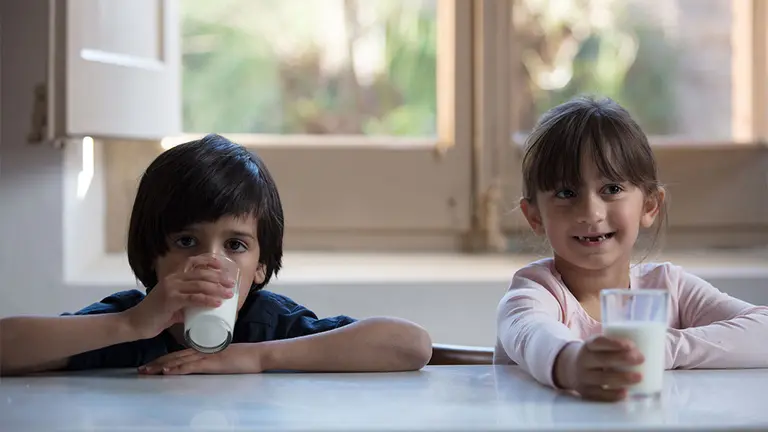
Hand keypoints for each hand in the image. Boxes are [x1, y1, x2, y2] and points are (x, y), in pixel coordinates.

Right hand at [124, 255, 235, 339]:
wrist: (134, 323)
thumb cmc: (155, 315)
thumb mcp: (173, 304)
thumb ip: (186, 303)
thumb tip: (202, 308)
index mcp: (173, 277)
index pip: (193, 262)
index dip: (208, 261)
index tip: (222, 266)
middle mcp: (172, 279)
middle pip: (201, 273)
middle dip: (219, 278)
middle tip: (231, 284)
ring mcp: (170, 289)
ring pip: (199, 285)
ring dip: (217, 289)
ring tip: (229, 294)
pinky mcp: (170, 300)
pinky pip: (193, 298)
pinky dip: (207, 300)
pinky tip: (216, 303)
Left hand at [138, 344, 264, 374]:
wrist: (257, 355)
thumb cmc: (246, 356)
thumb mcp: (226, 355)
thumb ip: (215, 357)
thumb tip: (208, 362)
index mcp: (204, 348)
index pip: (180, 353)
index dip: (164, 358)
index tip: (151, 363)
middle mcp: (201, 351)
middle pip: (174, 356)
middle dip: (156, 363)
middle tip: (141, 368)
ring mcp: (205, 357)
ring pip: (178, 360)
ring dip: (160, 366)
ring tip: (146, 370)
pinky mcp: (211, 364)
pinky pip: (190, 366)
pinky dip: (176, 368)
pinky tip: (166, 370)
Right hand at [554, 335, 644, 401]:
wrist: (570, 370)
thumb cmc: (594, 356)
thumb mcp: (597, 347)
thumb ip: (614, 347)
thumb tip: (649, 345)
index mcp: (588, 346)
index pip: (598, 342)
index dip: (614, 343)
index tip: (631, 345)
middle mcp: (583, 361)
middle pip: (602, 360)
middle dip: (623, 359)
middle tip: (641, 358)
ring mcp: (583, 377)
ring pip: (603, 378)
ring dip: (623, 378)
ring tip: (640, 377)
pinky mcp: (586, 392)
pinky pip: (600, 394)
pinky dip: (614, 394)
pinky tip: (626, 393)